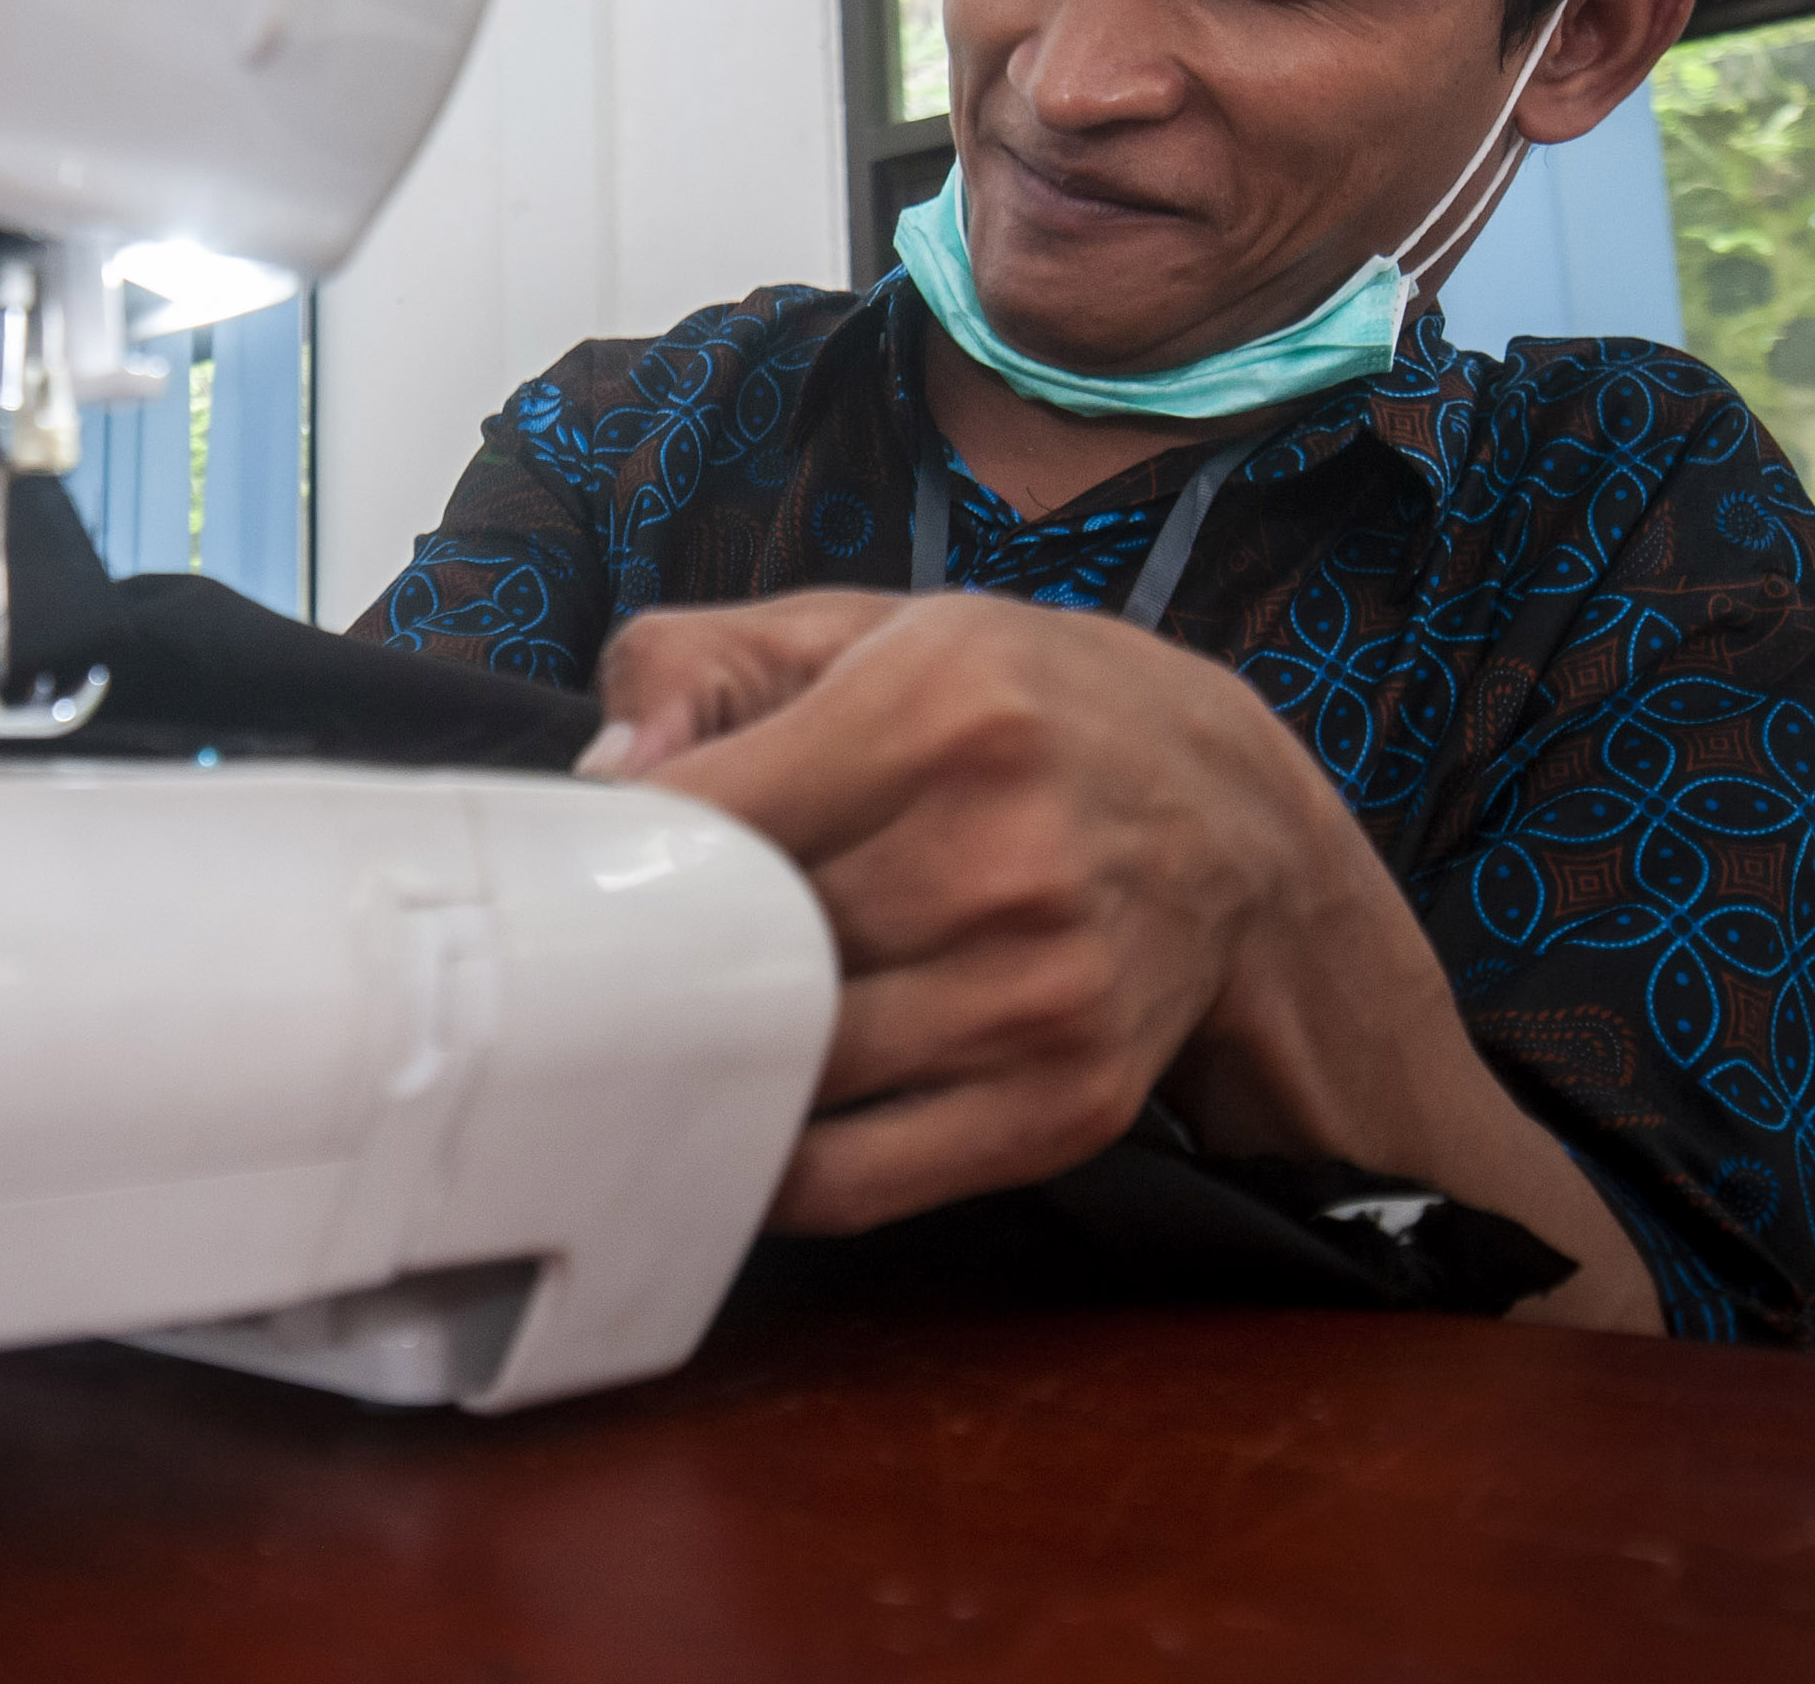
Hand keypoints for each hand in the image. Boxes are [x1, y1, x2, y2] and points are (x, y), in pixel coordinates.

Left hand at [588, 591, 1656, 1327]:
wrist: (1239, 831)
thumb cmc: (1019, 715)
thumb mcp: (869, 630)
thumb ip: (698, 662)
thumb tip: (602, 779)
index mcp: (940, 705)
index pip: (706, 811)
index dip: (615, 852)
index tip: (575, 872)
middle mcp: (998, 853)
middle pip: (740, 947)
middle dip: (659, 954)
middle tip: (608, 955)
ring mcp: (1036, 995)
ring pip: (785, 1070)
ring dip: (712, 1057)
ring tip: (684, 1018)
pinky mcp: (1060, 1106)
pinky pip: (847, 1184)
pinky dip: (766, 1168)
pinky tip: (746, 1111)